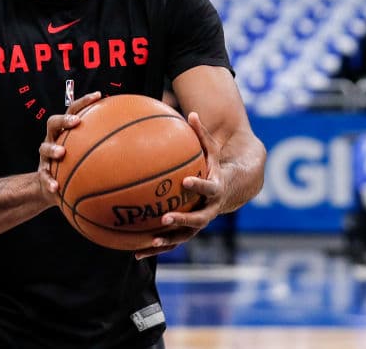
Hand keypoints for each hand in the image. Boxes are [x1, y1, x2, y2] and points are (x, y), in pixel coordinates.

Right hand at [37, 91, 101, 205]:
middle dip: (64, 119)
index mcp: (66, 131)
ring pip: (44, 147)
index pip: (73, 110)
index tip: (98, 96)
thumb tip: (139, 143)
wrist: (52, 186)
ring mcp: (46, 156)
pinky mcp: (42, 173)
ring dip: (52, 148)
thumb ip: (108, 146)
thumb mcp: (89, 154)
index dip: (84, 102)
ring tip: (61, 152)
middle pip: (53, 122)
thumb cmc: (76, 164)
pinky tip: (56, 187)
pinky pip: (44, 176)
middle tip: (76, 122)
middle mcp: (54, 139)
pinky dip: (49, 181)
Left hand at [134, 111, 230, 258]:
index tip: (185, 182)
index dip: (198, 186)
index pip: (208, 189)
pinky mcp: (189, 231)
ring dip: (168, 241)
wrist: (230, 190)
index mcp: (215, 189)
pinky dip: (156, 248)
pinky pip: (172, 242)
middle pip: (198, 219)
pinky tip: (135, 253)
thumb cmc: (216, 165)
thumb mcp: (213, 150)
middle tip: (165, 218)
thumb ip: (203, 134)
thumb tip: (192, 113)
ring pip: (184, 236)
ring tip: (149, 242)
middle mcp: (209, 210)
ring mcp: (199, 223)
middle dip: (182, 219)